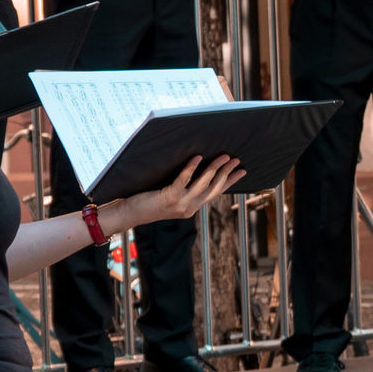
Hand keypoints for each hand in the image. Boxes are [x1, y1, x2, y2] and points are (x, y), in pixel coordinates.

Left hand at [129, 155, 245, 225]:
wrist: (130, 215)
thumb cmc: (147, 203)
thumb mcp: (171, 198)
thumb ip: (184, 190)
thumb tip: (196, 170)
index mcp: (192, 208)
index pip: (216, 193)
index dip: (230, 182)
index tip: (242, 171)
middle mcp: (189, 207)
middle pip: (214, 188)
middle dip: (227, 173)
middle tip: (236, 160)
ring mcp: (180, 203)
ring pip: (203, 184)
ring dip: (215, 168)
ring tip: (224, 156)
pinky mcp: (169, 197)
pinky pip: (184, 180)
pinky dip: (192, 168)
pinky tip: (197, 157)